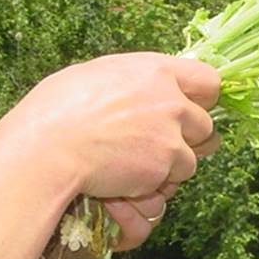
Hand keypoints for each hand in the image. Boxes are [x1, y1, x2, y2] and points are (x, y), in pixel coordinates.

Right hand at [12, 53, 220, 204]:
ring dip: (169, 168)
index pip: (210, 80)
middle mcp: (172, 101)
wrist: (48, 148)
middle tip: (161, 146)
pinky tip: (124, 181)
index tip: (191, 109)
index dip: (203, 99)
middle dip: (189, 140)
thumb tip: (146, 88)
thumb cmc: (58, 109)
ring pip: (190, 161)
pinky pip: (169, 184)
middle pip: (206, 125)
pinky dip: (152, 188)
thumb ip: (135, 82)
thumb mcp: (98, 75)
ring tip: (133, 166)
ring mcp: (172, 136)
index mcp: (156, 70)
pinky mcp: (164, 167)